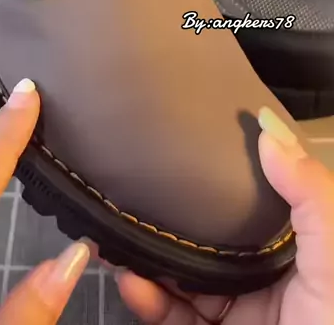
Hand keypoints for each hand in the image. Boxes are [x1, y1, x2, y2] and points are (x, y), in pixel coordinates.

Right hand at [117, 106, 333, 324]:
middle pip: (214, 238)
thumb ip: (310, 194)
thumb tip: (266, 125)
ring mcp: (241, 315)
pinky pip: (176, 317)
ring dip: (151, 259)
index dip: (226, 173)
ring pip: (187, 277)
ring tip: (119, 235)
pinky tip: (132, 283)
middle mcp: (270, 279)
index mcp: (302, 251)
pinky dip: (149, 301)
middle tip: (135, 189)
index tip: (189, 143)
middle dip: (175, 217)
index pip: (260, 200)